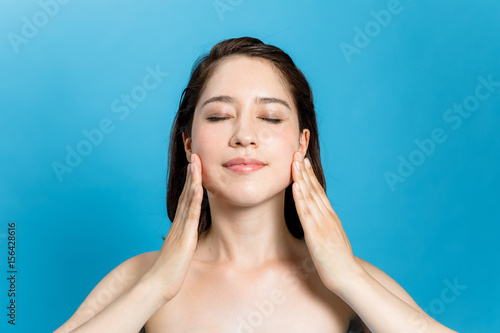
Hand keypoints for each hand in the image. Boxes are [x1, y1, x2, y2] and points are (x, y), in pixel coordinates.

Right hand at [142, 153, 202, 300]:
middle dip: (191, 174)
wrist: (158, 285)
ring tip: (196, 162)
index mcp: (179, 226)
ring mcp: (181, 229)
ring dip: (193, 180)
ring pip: (188, 199)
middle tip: (194, 155)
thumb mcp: (179, 252)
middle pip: (186, 193)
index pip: (186, 199)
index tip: (194, 167)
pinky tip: (198, 186)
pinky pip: (191, 215)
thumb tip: (187, 238)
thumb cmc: (168, 271)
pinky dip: (194, 199)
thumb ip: (182, 242)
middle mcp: (179, 223)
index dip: (190, 182)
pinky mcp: (185, 237)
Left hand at [291, 151, 361, 292]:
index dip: (309, 174)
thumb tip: (313, 221)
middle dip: (304, 169)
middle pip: (313, 188)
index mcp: (330, 216)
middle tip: (296, 151)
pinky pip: (306, 213)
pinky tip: (296, 185)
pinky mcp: (316, 234)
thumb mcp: (330, 238)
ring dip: (301, 177)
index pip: (318, 191)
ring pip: (309, 196)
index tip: (302, 160)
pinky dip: (300, 197)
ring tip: (294, 160)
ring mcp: (322, 223)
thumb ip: (323, 227)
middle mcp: (327, 216)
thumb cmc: (337, 260)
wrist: (348, 276)